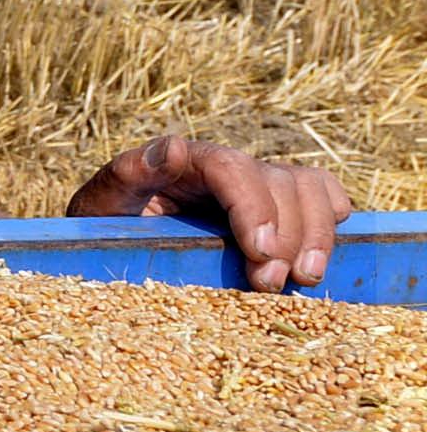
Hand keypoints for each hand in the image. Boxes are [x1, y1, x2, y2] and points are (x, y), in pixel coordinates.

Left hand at [65, 134, 351, 291]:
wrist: (110, 239)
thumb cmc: (104, 221)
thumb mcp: (102, 199)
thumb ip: (129, 173)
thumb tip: (176, 147)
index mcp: (187, 160)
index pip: (234, 169)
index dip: (255, 208)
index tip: (260, 252)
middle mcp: (229, 168)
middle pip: (280, 183)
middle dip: (286, 235)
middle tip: (270, 284)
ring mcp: (257, 184)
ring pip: (309, 189)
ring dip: (316, 235)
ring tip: (304, 279)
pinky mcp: (275, 206)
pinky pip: (320, 196)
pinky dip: (329, 220)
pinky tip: (318, 255)